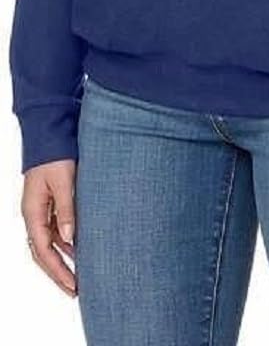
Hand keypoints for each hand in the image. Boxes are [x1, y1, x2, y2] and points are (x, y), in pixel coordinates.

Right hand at [21, 159, 77, 297]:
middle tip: (75, 290)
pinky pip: (55, 230)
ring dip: (63, 259)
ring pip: (49, 243)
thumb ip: (66, 210)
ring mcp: (40, 209)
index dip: (58, 271)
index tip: (73, 286)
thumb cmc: (54, 155)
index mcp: (33, 212)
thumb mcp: (63, 182)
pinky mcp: (49, 202)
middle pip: (43, 253)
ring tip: (80, 275)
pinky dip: (66, 243)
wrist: (49, 133)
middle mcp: (34, 214)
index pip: (43, 252)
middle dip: (58, 273)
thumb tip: (69, 239)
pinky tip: (79, 249)